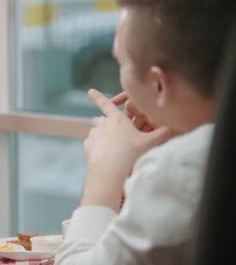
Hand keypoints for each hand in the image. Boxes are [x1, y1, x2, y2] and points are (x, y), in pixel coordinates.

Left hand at [81, 89, 170, 210]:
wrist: (110, 172)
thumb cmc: (132, 154)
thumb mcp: (152, 143)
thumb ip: (164, 133)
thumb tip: (176, 127)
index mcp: (117, 119)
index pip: (107, 104)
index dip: (98, 97)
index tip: (90, 91)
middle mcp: (102, 125)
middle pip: (102, 118)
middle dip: (105, 120)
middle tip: (109, 123)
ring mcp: (93, 136)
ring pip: (96, 131)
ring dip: (101, 134)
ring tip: (110, 142)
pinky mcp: (88, 148)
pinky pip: (91, 143)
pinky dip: (96, 146)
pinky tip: (103, 153)